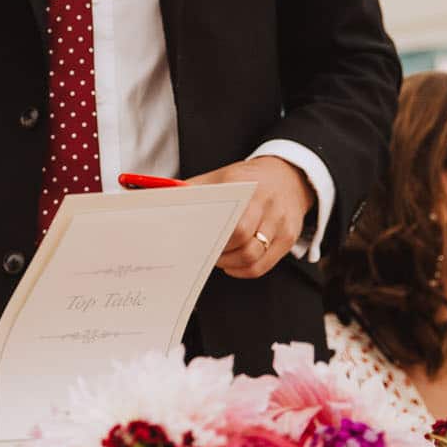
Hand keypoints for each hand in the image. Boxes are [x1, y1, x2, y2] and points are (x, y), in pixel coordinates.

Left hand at [187, 156, 313, 279]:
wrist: (289, 175)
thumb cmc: (247, 179)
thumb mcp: (221, 177)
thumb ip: (192, 189)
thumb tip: (157, 200)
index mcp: (247, 187)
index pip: (231, 222)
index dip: (211, 238)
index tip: (194, 242)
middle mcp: (268, 204)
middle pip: (242, 242)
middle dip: (219, 253)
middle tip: (204, 251)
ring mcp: (281, 223)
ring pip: (253, 258)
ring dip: (229, 264)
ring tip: (217, 258)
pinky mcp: (289, 238)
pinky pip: (263, 266)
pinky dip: (243, 271)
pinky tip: (231, 265)